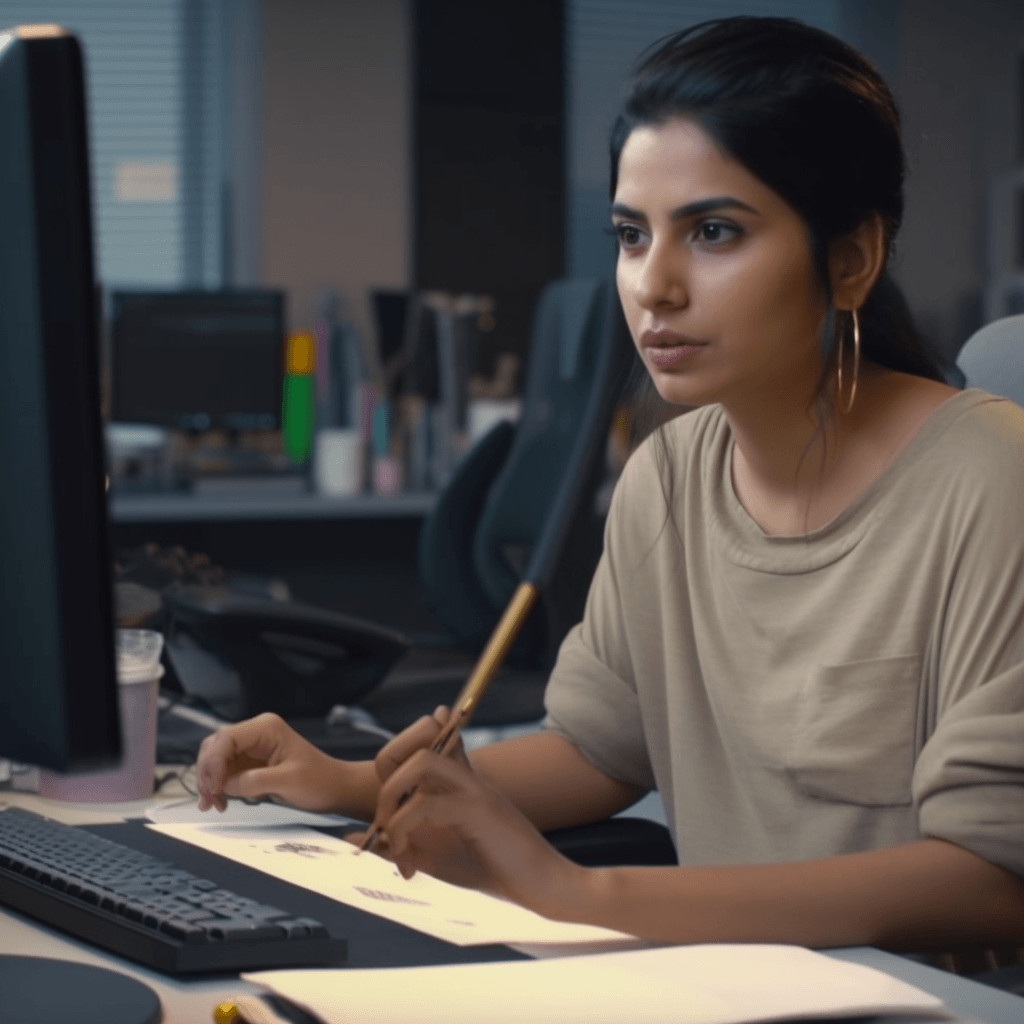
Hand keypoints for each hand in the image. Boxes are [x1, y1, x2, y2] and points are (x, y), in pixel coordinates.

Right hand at [195, 712, 344, 812]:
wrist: (335, 788)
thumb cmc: (319, 780)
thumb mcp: (289, 781)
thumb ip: (255, 781)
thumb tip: (225, 785)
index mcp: (266, 727)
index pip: (226, 738)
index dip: (213, 762)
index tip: (213, 788)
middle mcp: (256, 733)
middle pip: (216, 746)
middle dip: (207, 772)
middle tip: (208, 799)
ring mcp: (251, 748)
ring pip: (216, 760)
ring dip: (209, 782)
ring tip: (212, 805)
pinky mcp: (250, 763)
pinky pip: (225, 772)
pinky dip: (218, 787)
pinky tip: (222, 802)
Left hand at [362, 712, 584, 915]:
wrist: (546, 887)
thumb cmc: (495, 870)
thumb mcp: (436, 857)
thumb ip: (398, 843)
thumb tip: (351, 838)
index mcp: (459, 780)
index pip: (423, 742)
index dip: (395, 761)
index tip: (387, 810)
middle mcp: (466, 776)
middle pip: (415, 742)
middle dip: (385, 779)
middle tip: (383, 828)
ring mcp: (474, 788)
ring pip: (420, 763)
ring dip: (392, 798)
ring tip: (392, 838)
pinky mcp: (479, 809)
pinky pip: (426, 805)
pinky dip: (404, 832)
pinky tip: (409, 865)